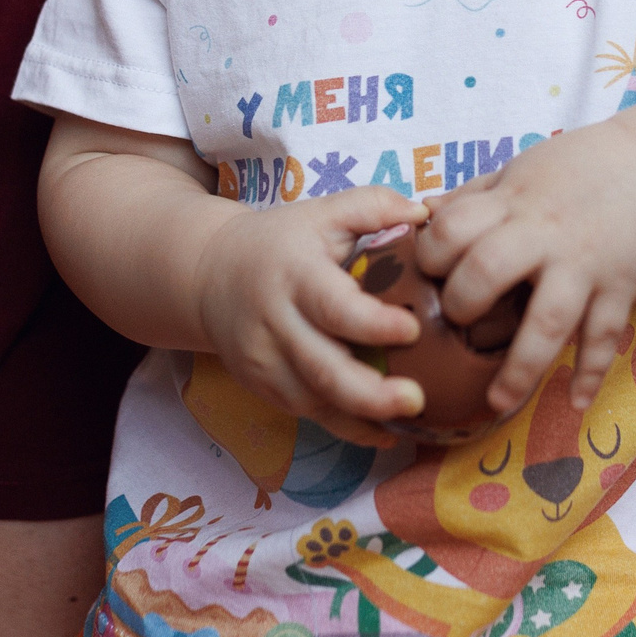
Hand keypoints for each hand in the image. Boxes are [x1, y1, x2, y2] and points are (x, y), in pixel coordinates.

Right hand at [193, 186, 431, 445]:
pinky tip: (385, 431)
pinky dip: (348, 427)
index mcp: (295, 275)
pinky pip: (309, 415)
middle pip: (322, 368)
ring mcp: (265, 361)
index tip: (413, 330)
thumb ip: (373, 205)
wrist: (210, 274)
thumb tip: (425, 213)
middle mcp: (275, 322)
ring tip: (410, 422)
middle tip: (417, 400)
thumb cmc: (281, 242)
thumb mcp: (322, 213)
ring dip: (363, 418)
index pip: (332, 305)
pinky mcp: (263, 386)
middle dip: (371, 393)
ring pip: (314, 402)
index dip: (372, 323)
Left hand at [413, 118, 635, 412]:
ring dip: (521, 365)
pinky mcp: (620, 286)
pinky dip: (591, 371)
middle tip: (456, 321)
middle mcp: (546, 234)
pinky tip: (575, 404)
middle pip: (490, 271)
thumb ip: (469, 198)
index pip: (454, 227)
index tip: (427, 272)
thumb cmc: (568, 172)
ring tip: (497, 403)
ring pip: (549, 319)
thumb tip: (417, 216)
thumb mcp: (515, 172)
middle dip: (463, 303)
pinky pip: (604, 335)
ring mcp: (585, 264)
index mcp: (512, 203)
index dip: (431, 254)